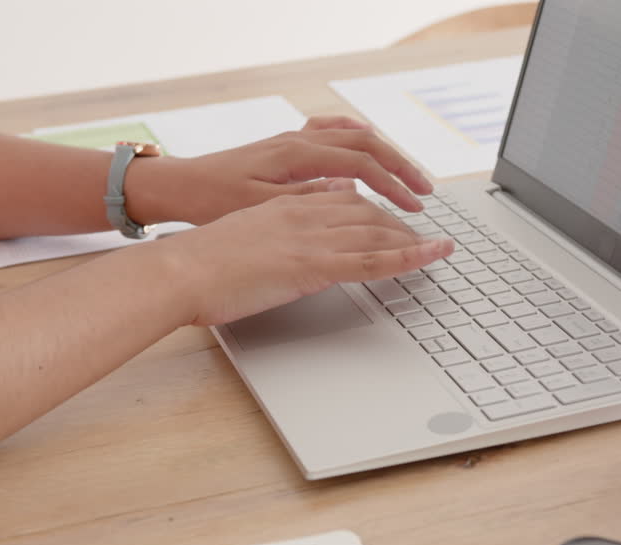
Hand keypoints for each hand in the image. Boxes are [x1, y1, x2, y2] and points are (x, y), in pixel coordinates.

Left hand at [131, 116, 433, 226]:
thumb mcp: (260, 209)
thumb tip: (351, 191)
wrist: (177, 188)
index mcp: (296, 155)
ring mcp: (292, 141)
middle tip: (425, 193)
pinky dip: (355, 140)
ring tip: (405, 177)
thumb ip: (307, 199)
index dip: (394, 186)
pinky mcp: (284, 148)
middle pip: (367, 144)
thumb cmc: (210, 202)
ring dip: (384, 156)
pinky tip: (365, 151)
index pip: (363, 164)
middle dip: (401, 168)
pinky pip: (330, 134)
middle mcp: (298, 141)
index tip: (416, 207)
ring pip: (353, 137)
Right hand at [162, 186, 453, 326]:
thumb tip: (295, 234)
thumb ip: (274, 229)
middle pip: (368, 209)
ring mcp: (310, 237)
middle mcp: (304, 212)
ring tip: (439, 247)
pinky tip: (435, 255)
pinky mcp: (313, 265)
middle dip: (401, 221)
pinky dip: (411, 255)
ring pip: (377, 229)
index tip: (393, 213)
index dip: (375, 205)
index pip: (344, 196)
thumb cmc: (201, 262)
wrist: (180, 271)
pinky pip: (374, 258)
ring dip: (414, 237)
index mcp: (286, 204)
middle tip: (426, 235)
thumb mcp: (244, 236)